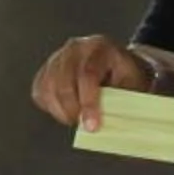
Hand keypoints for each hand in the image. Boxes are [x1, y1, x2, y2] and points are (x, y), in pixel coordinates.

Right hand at [32, 35, 155, 131]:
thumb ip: (123, 101)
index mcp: (100, 47)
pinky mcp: (47, 68)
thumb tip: (110, 124)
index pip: (88, 73)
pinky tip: (65, 112)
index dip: (89, 102)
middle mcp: (76, 47)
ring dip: (60, 110)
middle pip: (64, 80)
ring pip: (49, 86)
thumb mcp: (133, 84)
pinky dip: (50, 106)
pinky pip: (40, 90)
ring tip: (76, 119)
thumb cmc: (127, 76)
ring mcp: (58, 56)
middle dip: (72, 109)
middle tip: (84, 127)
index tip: (92, 126)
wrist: (118, 63)